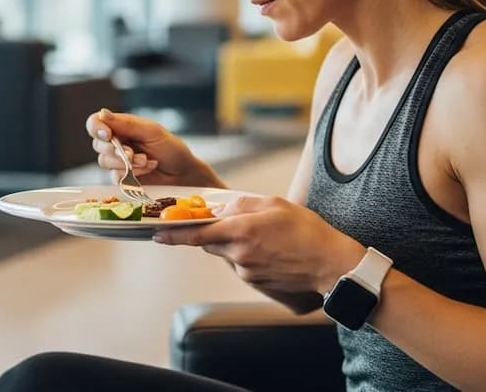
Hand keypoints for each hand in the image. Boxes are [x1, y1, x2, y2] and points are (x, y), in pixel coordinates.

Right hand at [85, 108, 221, 186]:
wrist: (184, 173)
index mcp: (121, 127)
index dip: (97, 128)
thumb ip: (127, 124)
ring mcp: (118, 161)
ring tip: (148, 160)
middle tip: (133, 153)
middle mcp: (116, 142)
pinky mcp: (122, 178)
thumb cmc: (171, 148)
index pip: (95, 123)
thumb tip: (103, 114)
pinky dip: (132, 173)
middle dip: (116, 150)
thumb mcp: (151, 131)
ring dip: (128, 162)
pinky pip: (115, 176)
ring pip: (105, 162)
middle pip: (97, 144)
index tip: (108, 135)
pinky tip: (148, 168)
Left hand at [153, 195, 365, 293]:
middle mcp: (239, 254)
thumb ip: (242, 204)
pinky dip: (245, 254)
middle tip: (224, 222)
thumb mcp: (274, 204)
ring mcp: (246, 271)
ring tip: (262, 235)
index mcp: (241, 231)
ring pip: (225, 253)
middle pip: (208, 242)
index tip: (157, 233)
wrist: (329, 264)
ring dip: (232, 242)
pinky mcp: (254, 282)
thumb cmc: (307, 230)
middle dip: (209, 231)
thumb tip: (220, 209)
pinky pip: (240, 264)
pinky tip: (268, 248)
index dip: (174, 234)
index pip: (197, 233)